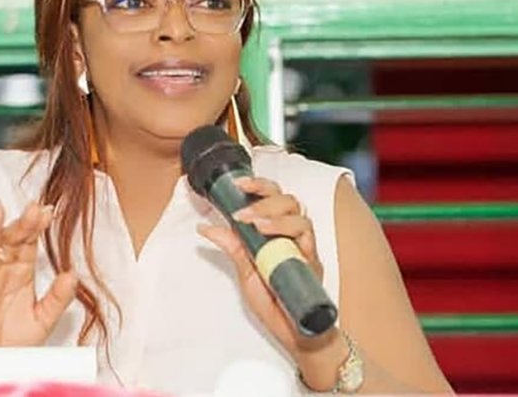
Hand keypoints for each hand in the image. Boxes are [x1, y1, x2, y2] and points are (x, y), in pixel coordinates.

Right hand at [0, 201, 76, 346]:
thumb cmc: (18, 341)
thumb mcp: (45, 319)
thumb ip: (59, 297)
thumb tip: (72, 275)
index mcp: (23, 273)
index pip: (30, 243)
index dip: (38, 227)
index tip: (47, 211)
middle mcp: (4, 272)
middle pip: (12, 241)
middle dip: (22, 224)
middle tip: (32, 208)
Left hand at [197, 177, 330, 356]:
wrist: (294, 333)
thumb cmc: (273, 301)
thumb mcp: (245, 271)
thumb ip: (231, 246)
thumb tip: (205, 226)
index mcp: (277, 232)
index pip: (273, 197)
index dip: (258, 185)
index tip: (237, 183)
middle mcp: (293, 235)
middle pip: (287, 199)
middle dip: (263, 194)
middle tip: (241, 204)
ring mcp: (304, 246)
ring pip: (297, 213)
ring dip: (272, 212)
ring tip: (252, 221)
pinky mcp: (312, 260)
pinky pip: (306, 235)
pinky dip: (286, 229)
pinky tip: (267, 232)